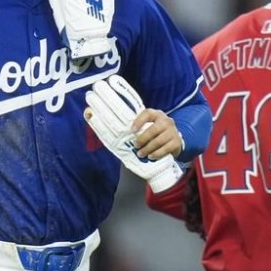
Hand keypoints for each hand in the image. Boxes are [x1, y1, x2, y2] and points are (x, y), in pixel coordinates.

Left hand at [85, 75, 182, 191]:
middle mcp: (165, 120)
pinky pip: (165, 149)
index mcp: (155, 114)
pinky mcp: (177, 143)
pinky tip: (150, 157)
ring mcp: (173, 131)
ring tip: (141, 154)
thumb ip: (127, 127)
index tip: (131, 130)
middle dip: (143, 139)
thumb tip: (93, 116)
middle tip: (135, 146)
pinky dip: (156, 154)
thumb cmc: (151, 136)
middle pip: (153, 129)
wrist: (173, 144)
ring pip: (158, 140)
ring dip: (147, 148)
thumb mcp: (142, 129)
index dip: (139, 120)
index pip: (147, 113)